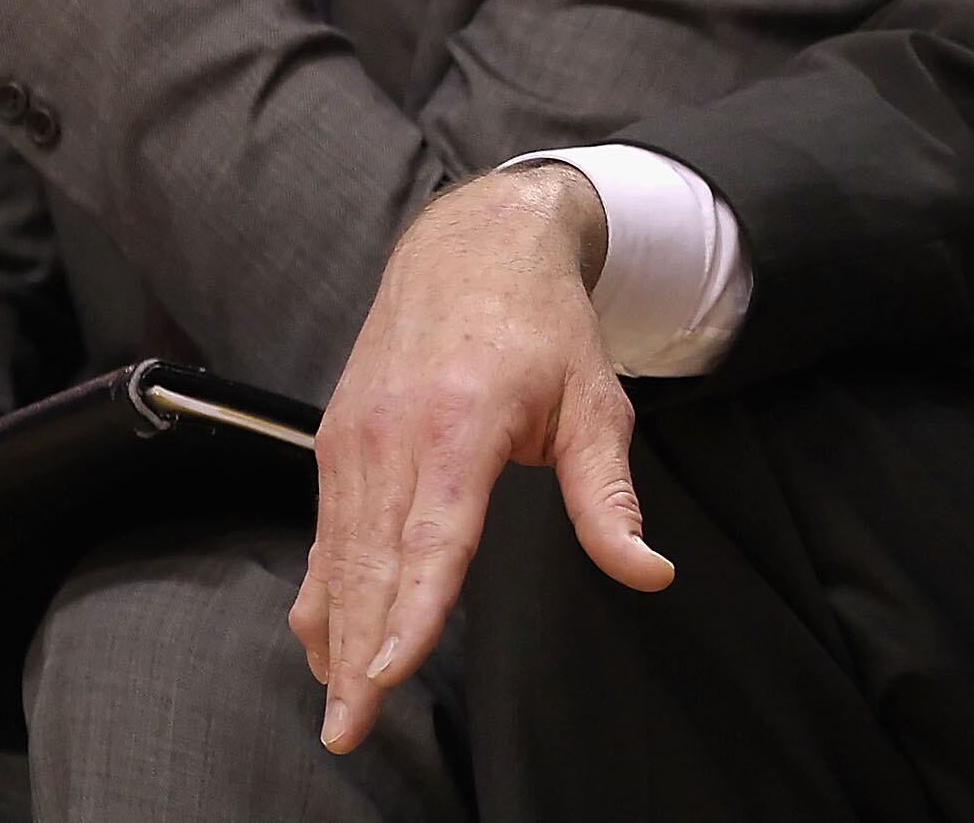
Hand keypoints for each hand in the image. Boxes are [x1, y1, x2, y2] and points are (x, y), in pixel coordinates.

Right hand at [290, 165, 669, 753]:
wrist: (470, 246)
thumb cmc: (542, 325)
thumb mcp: (595, 402)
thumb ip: (610, 497)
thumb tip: (648, 570)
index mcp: (459, 422)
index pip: (432, 535)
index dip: (412, 608)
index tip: (392, 672)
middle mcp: (392, 434)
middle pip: (372, 564)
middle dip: (358, 654)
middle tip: (351, 729)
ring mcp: (352, 439)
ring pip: (339, 557)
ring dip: (335, 637)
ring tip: (339, 711)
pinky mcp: (334, 443)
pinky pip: (325, 534)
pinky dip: (324, 594)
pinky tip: (327, 646)